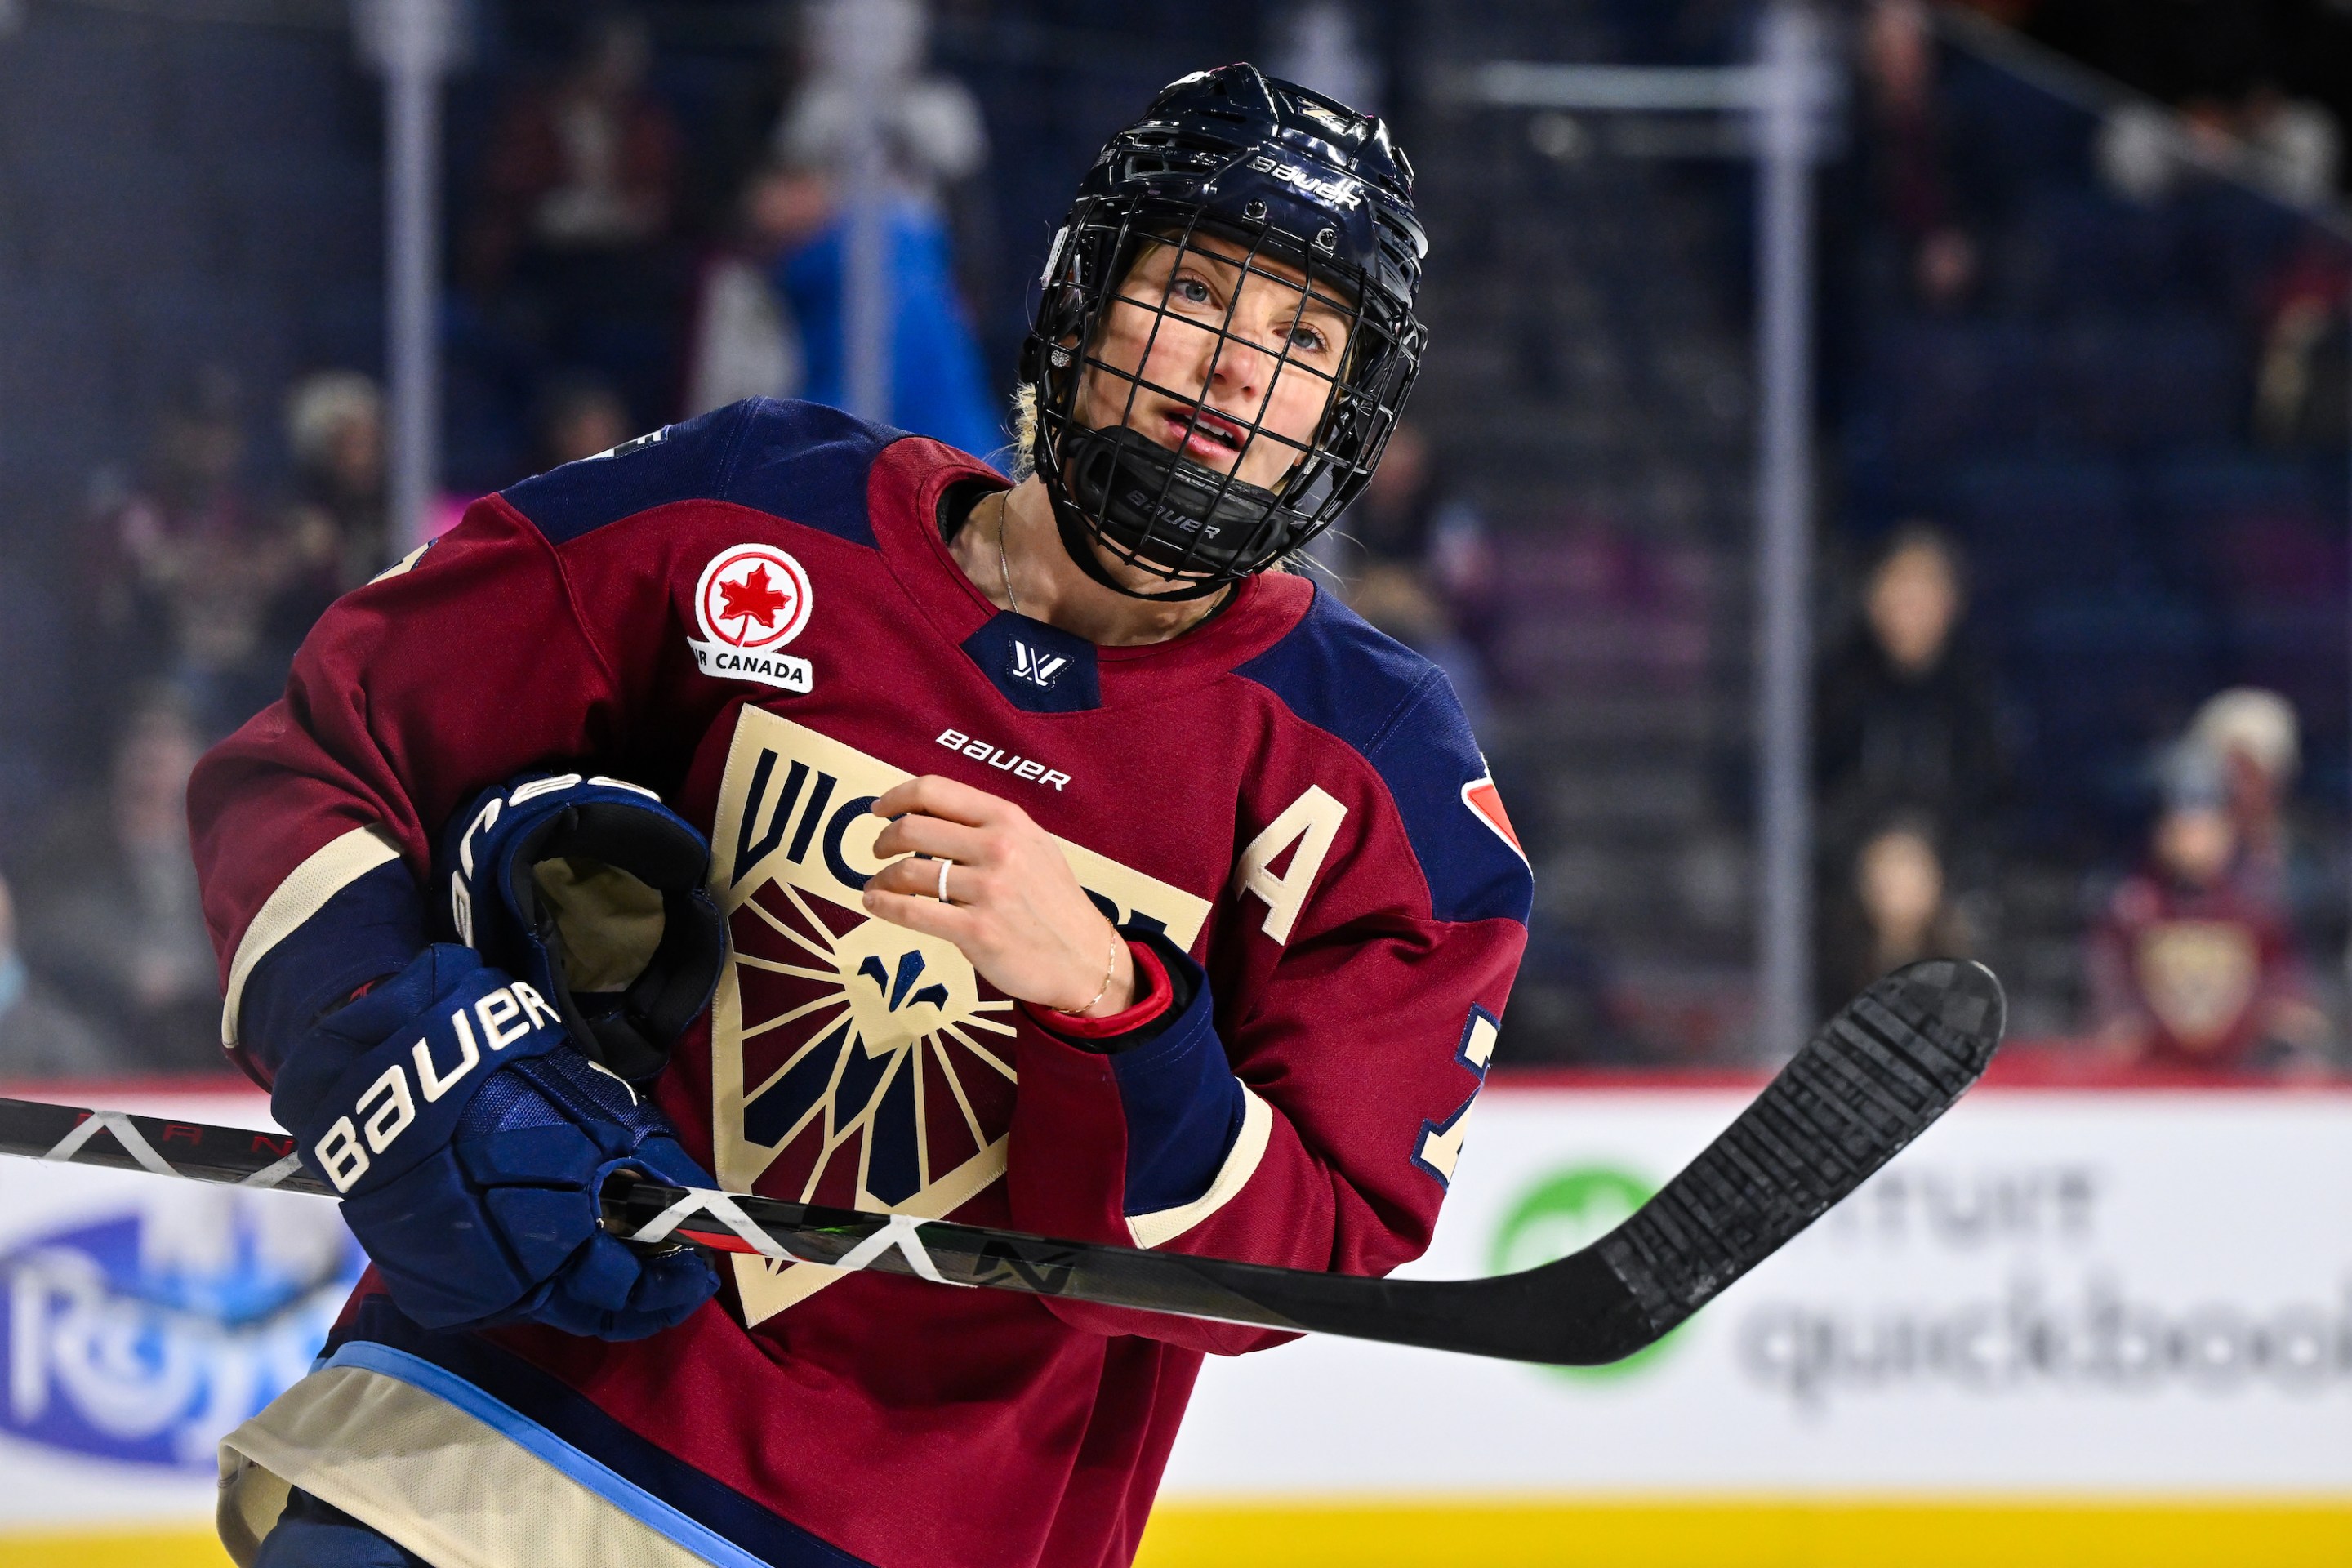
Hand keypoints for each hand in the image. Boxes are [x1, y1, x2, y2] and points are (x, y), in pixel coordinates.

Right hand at [274, 945, 718, 1337]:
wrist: (391, 1074)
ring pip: (544, 1306)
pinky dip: (532, 1279)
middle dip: (633, 1290)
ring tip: (613, 1254)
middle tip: (666, 1270)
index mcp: (550, 1224)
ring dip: (583, 1286)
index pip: (623, 1288)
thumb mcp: (595, 1107)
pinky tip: (551, 1249)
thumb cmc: (507, 1079)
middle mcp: (503, 1270)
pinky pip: (498, 1299)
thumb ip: (651, 1165)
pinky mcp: (427, 1285)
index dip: (666, 1288)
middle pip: (586, 1307)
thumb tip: (701, 1208)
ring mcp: (459, 1283)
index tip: (697, 1273)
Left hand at [862, 775, 1134, 1015]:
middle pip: (912, 829)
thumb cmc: (1052, 900)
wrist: (1084, 957)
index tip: (879, 810)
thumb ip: (989, 826)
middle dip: (884, 840)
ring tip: (876, 887)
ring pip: (908, 872)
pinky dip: (884, 906)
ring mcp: (988, 890)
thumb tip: (930, 813)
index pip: (935, 791)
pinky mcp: (977, 930)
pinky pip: (912, 912)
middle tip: (878, 852)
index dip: (897, 797)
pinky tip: (875, 904)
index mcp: (1008, 819)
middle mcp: (997, 848)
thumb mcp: (1033, 845)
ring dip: (881, 879)